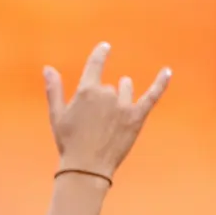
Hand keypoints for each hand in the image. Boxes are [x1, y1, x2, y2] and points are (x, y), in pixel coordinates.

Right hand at [44, 42, 169, 176]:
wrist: (87, 168)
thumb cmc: (68, 142)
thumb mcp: (56, 115)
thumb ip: (54, 89)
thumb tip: (48, 68)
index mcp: (86, 91)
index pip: (95, 64)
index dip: (101, 54)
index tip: (106, 46)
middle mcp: (107, 94)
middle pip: (109, 87)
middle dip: (102, 100)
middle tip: (93, 124)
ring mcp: (124, 105)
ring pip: (126, 90)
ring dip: (122, 95)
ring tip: (112, 115)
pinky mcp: (137, 117)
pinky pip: (152, 95)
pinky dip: (161, 83)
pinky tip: (167, 72)